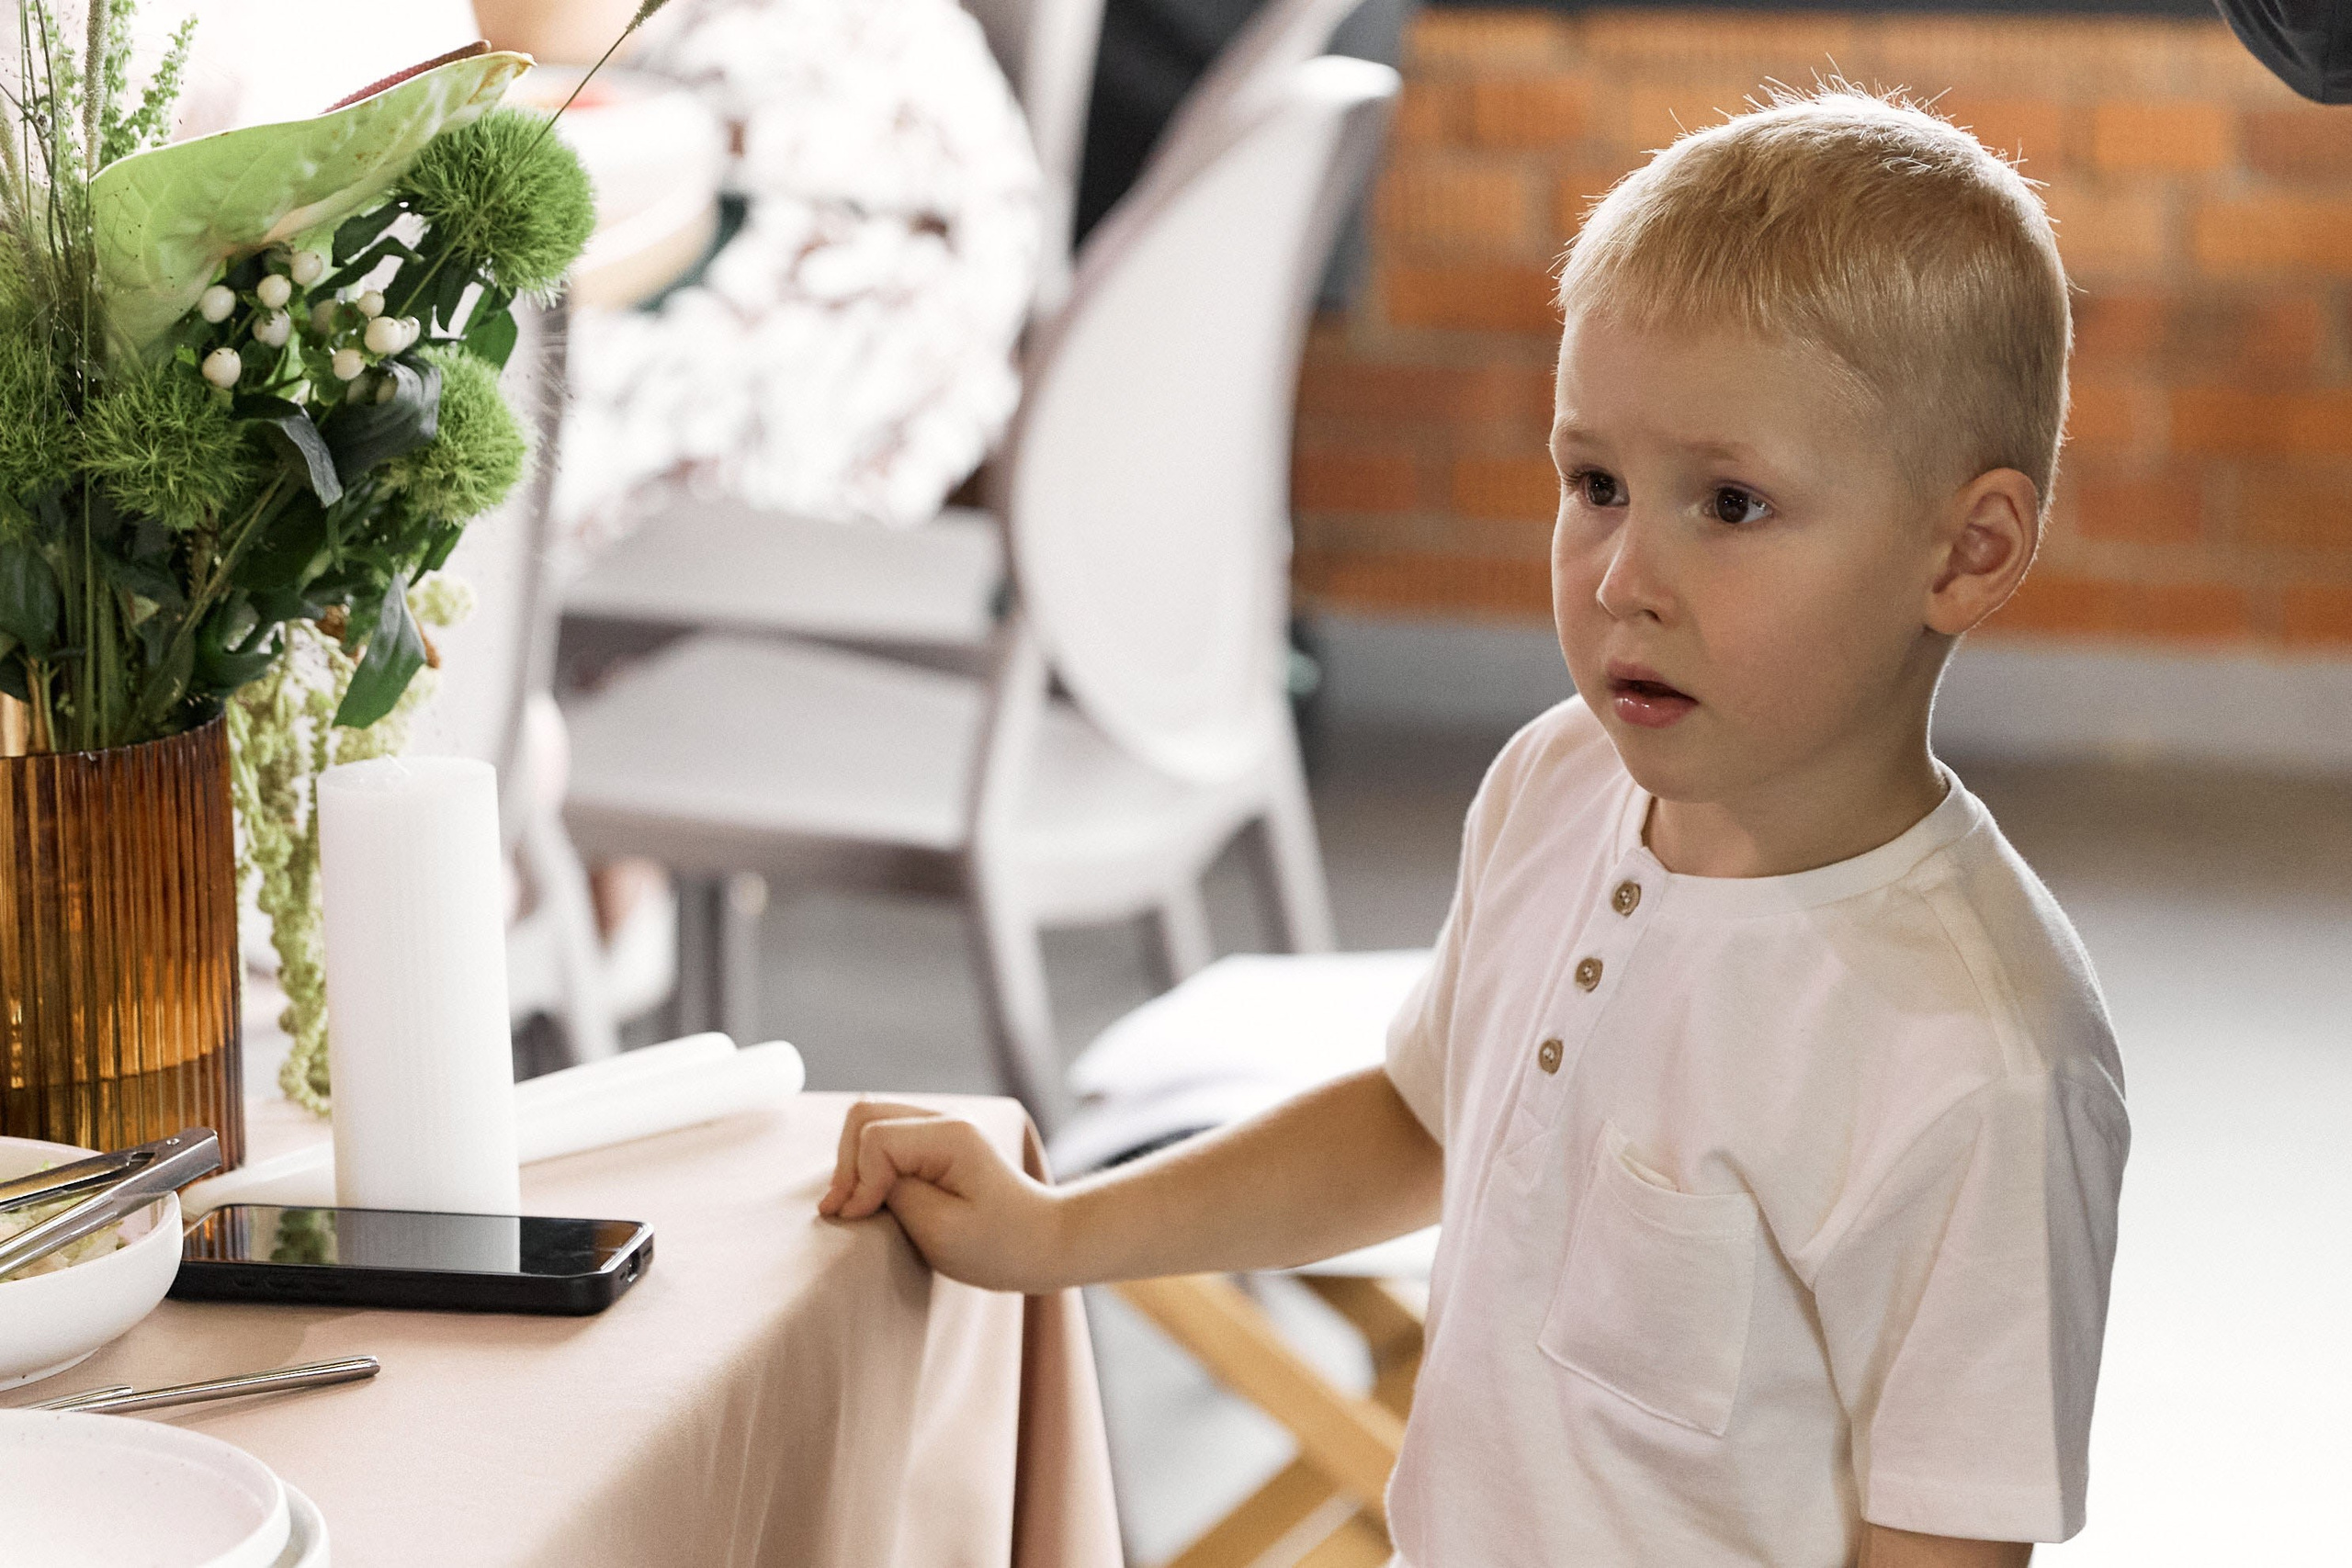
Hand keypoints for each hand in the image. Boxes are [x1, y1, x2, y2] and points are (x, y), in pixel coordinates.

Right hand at [816, 1101, 1065, 1292]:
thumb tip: (849, 1185)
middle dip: (846, 1164)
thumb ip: (890, 1195)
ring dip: (853, 1161)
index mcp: (951, 1134)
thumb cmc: (998, 1245)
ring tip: (855, 1205)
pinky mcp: (934, 1141)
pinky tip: (870, 1196)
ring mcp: (939, 1125)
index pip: (876, 1139)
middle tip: (846, 1211)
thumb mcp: (938, 1229)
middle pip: (863, 1114)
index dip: (858, 1181)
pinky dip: (867, 1162)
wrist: (1042, 1242)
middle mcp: (944, 1117)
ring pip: (868, 1120)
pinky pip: (882, 1136)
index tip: (859, 1219)